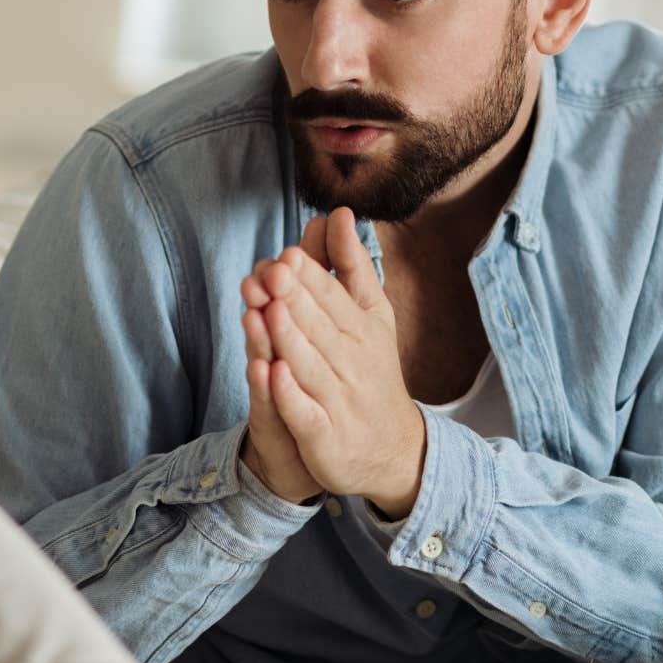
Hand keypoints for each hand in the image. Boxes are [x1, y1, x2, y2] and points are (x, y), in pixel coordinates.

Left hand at [254, 208, 425, 518]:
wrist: (394, 449)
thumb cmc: (371, 369)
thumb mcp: (370, 315)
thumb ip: (349, 266)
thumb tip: (337, 213)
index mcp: (363, 330)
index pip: (335, 299)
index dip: (311, 278)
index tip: (288, 254)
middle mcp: (354, 364)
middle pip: (321, 329)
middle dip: (296, 300)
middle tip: (273, 272)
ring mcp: (339, 402)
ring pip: (311, 368)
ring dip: (290, 341)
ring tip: (268, 313)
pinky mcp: (325, 437)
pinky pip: (306, 415)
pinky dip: (290, 396)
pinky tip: (271, 375)